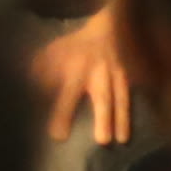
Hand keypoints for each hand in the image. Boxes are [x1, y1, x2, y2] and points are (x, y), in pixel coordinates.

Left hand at [34, 21, 131, 145]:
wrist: (105, 29)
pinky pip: (132, 94)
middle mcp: (99, 74)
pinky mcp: (128, 78)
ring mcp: (117, 76)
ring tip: (122, 140)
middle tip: (103, 142)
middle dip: (103, 119)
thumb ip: (41, 73)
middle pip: (103, 98)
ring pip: (121, 99)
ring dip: (123, 120)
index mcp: (76, 69)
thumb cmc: (74, 47)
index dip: (64, 114)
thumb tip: (32, 95)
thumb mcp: (53, 54)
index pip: (69, 95)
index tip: (59, 136)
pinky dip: (136, 110)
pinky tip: (138, 126)